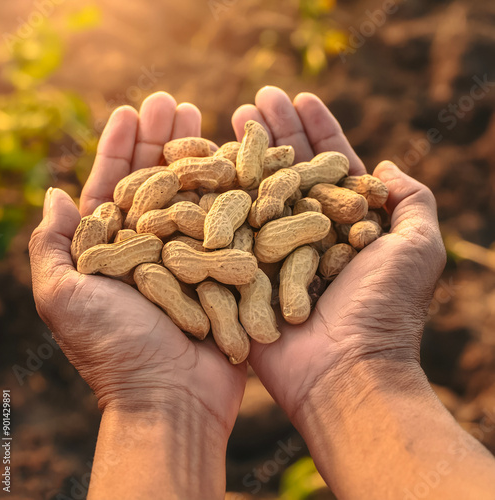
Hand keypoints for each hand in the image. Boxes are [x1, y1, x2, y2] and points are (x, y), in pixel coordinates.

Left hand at [30, 91, 245, 434]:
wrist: (173, 397)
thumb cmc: (115, 351)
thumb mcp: (64, 299)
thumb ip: (52, 248)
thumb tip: (54, 195)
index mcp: (111, 251)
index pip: (113, 187)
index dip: (119, 148)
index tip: (130, 110)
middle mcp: (150, 248)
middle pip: (155, 183)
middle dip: (160, 142)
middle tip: (172, 103)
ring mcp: (189, 256)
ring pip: (191, 196)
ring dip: (195, 157)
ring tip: (203, 118)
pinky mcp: (222, 269)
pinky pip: (226, 224)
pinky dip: (230, 193)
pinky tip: (236, 163)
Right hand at [232, 86, 445, 422]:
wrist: (342, 370)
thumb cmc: (384, 310)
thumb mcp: (420, 249)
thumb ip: (413, 203)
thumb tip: (387, 168)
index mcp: (347, 224)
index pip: (332, 165)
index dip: (319, 130)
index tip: (302, 96)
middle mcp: (309, 233)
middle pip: (290, 172)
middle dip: (276, 133)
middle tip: (259, 98)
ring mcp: (275, 251)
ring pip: (259, 193)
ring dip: (247, 154)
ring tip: (233, 116)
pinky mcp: (246, 272)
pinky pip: (231, 230)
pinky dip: (221, 198)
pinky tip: (208, 165)